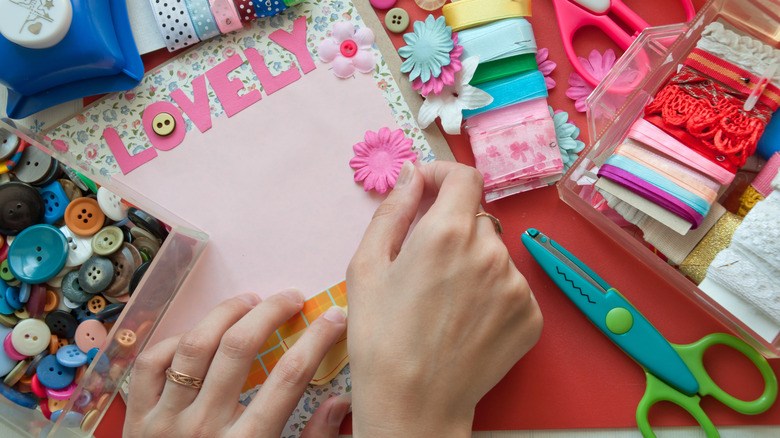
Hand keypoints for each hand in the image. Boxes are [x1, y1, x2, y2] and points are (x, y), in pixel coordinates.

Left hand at [125, 290, 349, 437]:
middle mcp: (205, 427)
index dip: (317, 339)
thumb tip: (341, 402)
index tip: (333, 316)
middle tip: (291, 298)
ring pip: (194, 345)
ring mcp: (165, 420)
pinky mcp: (137, 418)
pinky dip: (174, 340)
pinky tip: (198, 334)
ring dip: (225, 313)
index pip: (290, 376)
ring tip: (249, 301)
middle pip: (239, 348)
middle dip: (271, 311)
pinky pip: (151, 363)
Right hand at [347, 161, 542, 436]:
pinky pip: (512, 286)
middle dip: (451, 228)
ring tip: (443, 301)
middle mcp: (490, 252)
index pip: (465, 177)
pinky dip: (492, 293)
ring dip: (472, 262)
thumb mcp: (366, 266)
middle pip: (476, 218)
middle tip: (424, 264)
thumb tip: (412, 175)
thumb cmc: (380, 338)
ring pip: (494, 253)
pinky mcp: (531, 316)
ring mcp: (516, 286)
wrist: (413, 404)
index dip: (444, 175)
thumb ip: (392, 210)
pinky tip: (465, 320)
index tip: (428, 188)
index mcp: (447, 232)